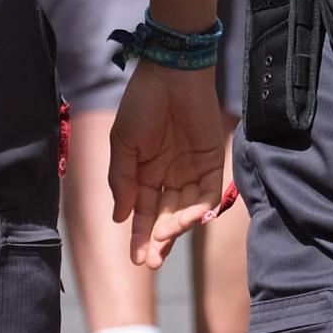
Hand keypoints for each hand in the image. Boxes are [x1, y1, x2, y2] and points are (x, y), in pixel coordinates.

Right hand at [107, 64, 225, 268]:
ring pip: (186, 209)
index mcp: (144, 172)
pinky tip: (189, 219)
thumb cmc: (142, 103)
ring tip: (164, 237)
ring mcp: (191, 170)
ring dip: (177, 227)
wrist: (172, 72)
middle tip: (152, 260)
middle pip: (165, 216)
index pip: (142, 212)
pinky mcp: (212, 161)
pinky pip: (208, 192)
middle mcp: (169, 175)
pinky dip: (201, 208)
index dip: (139, 235)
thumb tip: (119, 218)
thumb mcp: (123, 143)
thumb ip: (121, 180)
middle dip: (159, 240)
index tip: (136, 258)